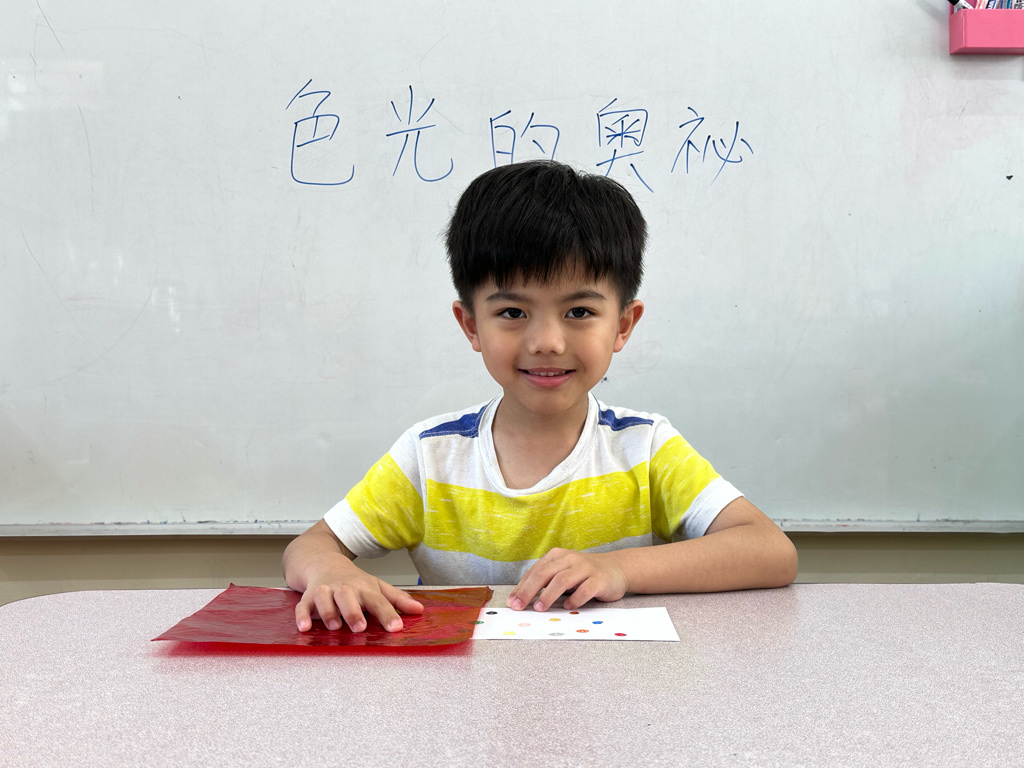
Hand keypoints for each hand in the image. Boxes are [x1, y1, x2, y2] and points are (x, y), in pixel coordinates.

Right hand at [294, 558, 423, 632]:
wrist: (322, 561)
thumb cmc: (352, 580)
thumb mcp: (376, 586)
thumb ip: (397, 599)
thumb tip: (420, 610)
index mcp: (364, 588)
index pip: (378, 601)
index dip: (388, 614)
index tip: (396, 628)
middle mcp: (344, 588)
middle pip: (349, 597)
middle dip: (354, 612)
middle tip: (360, 627)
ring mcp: (325, 591)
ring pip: (325, 599)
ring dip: (329, 612)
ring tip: (334, 626)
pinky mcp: (308, 596)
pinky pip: (303, 605)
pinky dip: (302, 616)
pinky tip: (304, 627)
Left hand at [506, 548, 627, 611]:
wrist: (616, 569)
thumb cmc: (583, 574)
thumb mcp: (563, 573)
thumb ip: (546, 582)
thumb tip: (521, 599)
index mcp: (557, 556)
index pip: (535, 571)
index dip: (521, 587)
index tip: (511, 602)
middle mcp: (570, 559)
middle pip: (545, 573)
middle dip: (529, 591)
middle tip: (519, 606)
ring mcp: (585, 568)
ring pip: (562, 580)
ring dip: (549, 595)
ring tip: (539, 608)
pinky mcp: (599, 579)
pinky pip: (585, 589)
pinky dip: (575, 598)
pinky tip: (568, 607)